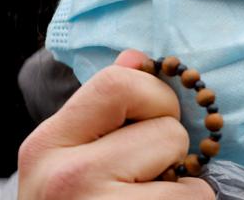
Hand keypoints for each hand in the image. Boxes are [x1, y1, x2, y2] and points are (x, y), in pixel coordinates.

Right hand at [17, 49, 214, 198]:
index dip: (154, 96)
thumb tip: (136, 56)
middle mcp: (65, 177)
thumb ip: (104, 107)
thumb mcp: (75, 156)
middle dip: (171, 147)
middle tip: (147, 173)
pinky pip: (196, 199)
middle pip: (166, 127)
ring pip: (187, 170)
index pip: (119, 83)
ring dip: (181, 187)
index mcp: (48, 144)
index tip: (152, 119)